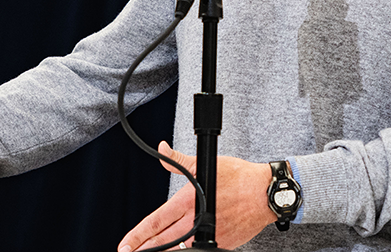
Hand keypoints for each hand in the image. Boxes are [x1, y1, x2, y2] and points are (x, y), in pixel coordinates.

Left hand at [118, 142, 275, 250]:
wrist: (266, 193)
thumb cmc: (238, 177)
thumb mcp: (203, 164)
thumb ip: (177, 160)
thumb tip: (162, 148)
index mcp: (188, 201)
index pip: (155, 222)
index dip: (137, 235)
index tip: (125, 244)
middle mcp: (196, 220)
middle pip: (162, 242)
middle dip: (143, 249)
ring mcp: (210, 235)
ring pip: (179, 250)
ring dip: (164, 251)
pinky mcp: (223, 243)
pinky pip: (201, 249)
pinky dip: (188, 251)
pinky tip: (180, 250)